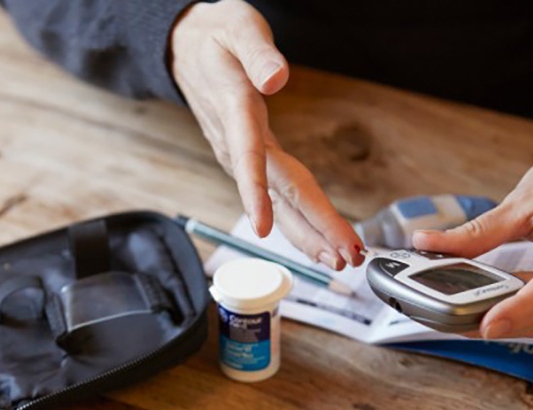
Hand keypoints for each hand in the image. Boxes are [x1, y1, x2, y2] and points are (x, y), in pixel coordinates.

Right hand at [170, 0, 363, 268]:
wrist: (188, 49)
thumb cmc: (216, 37)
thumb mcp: (236, 27)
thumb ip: (257, 52)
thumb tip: (277, 78)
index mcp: (236, 113)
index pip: (248, 158)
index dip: (255, 193)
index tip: (263, 227)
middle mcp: (237, 146)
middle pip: (277, 193)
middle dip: (311, 227)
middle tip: (344, 255)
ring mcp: (242, 159)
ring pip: (279, 204)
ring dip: (309, 235)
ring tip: (340, 260)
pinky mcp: (252, 163)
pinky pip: (279, 198)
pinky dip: (302, 223)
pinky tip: (321, 243)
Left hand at [414, 135, 532, 338]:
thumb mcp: (524, 198)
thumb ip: (478, 230)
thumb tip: (428, 242)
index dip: (519, 308)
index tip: (487, 324)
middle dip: (501, 321)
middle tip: (454, 321)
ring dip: (509, 321)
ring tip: (466, 315)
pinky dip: (523, 312)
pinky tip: (494, 307)